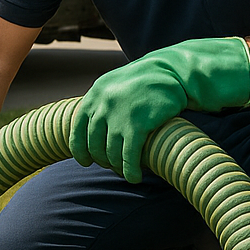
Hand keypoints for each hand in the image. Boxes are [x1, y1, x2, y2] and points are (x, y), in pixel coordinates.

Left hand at [70, 37, 249, 182]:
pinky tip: (135, 177)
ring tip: (126, 172)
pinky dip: (130, 170)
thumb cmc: (144, 81)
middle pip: (94, 146)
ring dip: (118, 168)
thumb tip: (88, 128)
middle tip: (113, 166)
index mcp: (94, 95)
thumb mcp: (114, 85)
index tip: (86, 162)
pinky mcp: (137, 125)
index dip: (80, 151)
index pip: (77, 131)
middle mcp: (102, 106)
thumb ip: (100, 103)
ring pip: (111, 154)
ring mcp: (118, 116)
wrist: (172, 72)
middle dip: (103, 161)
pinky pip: (128, 156)